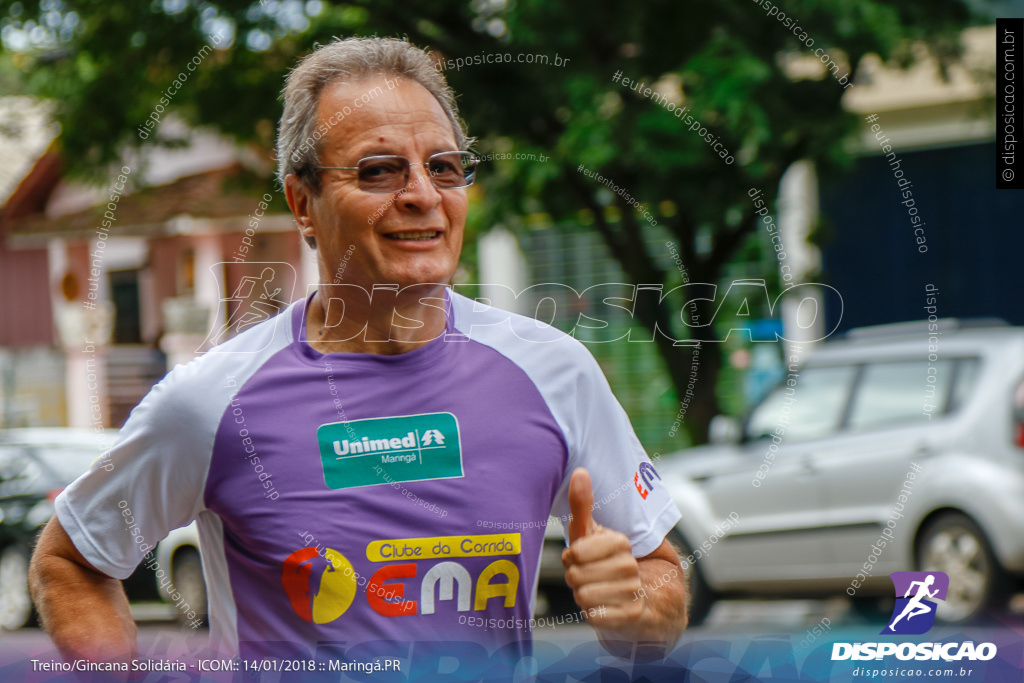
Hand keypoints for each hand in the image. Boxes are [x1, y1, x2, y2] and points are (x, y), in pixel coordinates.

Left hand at [561, 468, 644, 631]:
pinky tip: (605, 608)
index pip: (576, 551)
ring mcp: (633, 591)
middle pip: (575, 576)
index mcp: (619, 542)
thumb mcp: (591, 534)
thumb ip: (582, 505)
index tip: (579, 558)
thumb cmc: (607, 565)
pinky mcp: (633, 616)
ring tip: (598, 592)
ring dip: (583, 598)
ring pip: (583, 597)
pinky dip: (593, 614)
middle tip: (589, 577)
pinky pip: (595, 616)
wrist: (643, 603)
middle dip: (575, 579)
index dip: (571, 558)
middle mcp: (629, 565)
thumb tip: (580, 471)